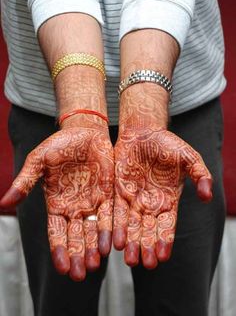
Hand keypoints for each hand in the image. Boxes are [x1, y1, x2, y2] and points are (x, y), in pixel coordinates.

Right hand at [0, 125, 113, 280]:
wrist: (84, 131)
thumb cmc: (59, 145)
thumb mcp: (38, 161)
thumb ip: (25, 182)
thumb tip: (4, 203)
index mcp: (56, 203)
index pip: (56, 232)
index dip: (59, 250)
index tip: (63, 268)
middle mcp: (74, 207)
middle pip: (76, 237)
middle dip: (78, 255)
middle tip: (81, 274)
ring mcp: (92, 201)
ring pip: (93, 230)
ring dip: (94, 247)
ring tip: (96, 264)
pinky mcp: (108, 193)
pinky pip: (110, 215)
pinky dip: (110, 229)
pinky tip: (111, 244)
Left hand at [113, 127, 211, 268]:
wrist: (143, 133)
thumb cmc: (168, 145)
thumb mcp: (188, 157)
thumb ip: (200, 175)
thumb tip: (207, 196)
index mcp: (168, 200)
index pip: (167, 224)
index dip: (165, 239)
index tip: (163, 255)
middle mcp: (150, 204)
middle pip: (148, 230)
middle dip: (147, 247)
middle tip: (146, 264)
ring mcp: (133, 200)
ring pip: (131, 226)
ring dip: (130, 242)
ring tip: (129, 260)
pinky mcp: (118, 193)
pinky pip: (115, 212)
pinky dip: (115, 226)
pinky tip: (114, 240)